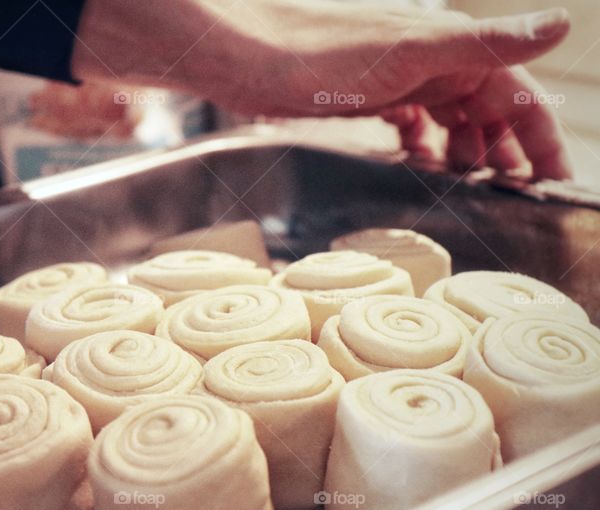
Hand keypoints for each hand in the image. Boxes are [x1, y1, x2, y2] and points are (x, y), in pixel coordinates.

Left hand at [72, 0, 573, 178]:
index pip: (515, 92)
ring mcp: (393, 79)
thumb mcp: (409, 53)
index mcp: (448, 46)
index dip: (538, 136)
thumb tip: (561, 23)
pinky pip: (407, 121)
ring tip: (475, 184)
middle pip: (485, 106)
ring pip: (448, 116)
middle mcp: (427, 59)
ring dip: (466, 149)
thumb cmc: (318, 52)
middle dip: (507, 148)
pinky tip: (419, 162)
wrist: (241, 56)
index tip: (551, 180)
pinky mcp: (361, 97)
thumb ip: (483, 44)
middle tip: (517, 193)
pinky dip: (422, 143)